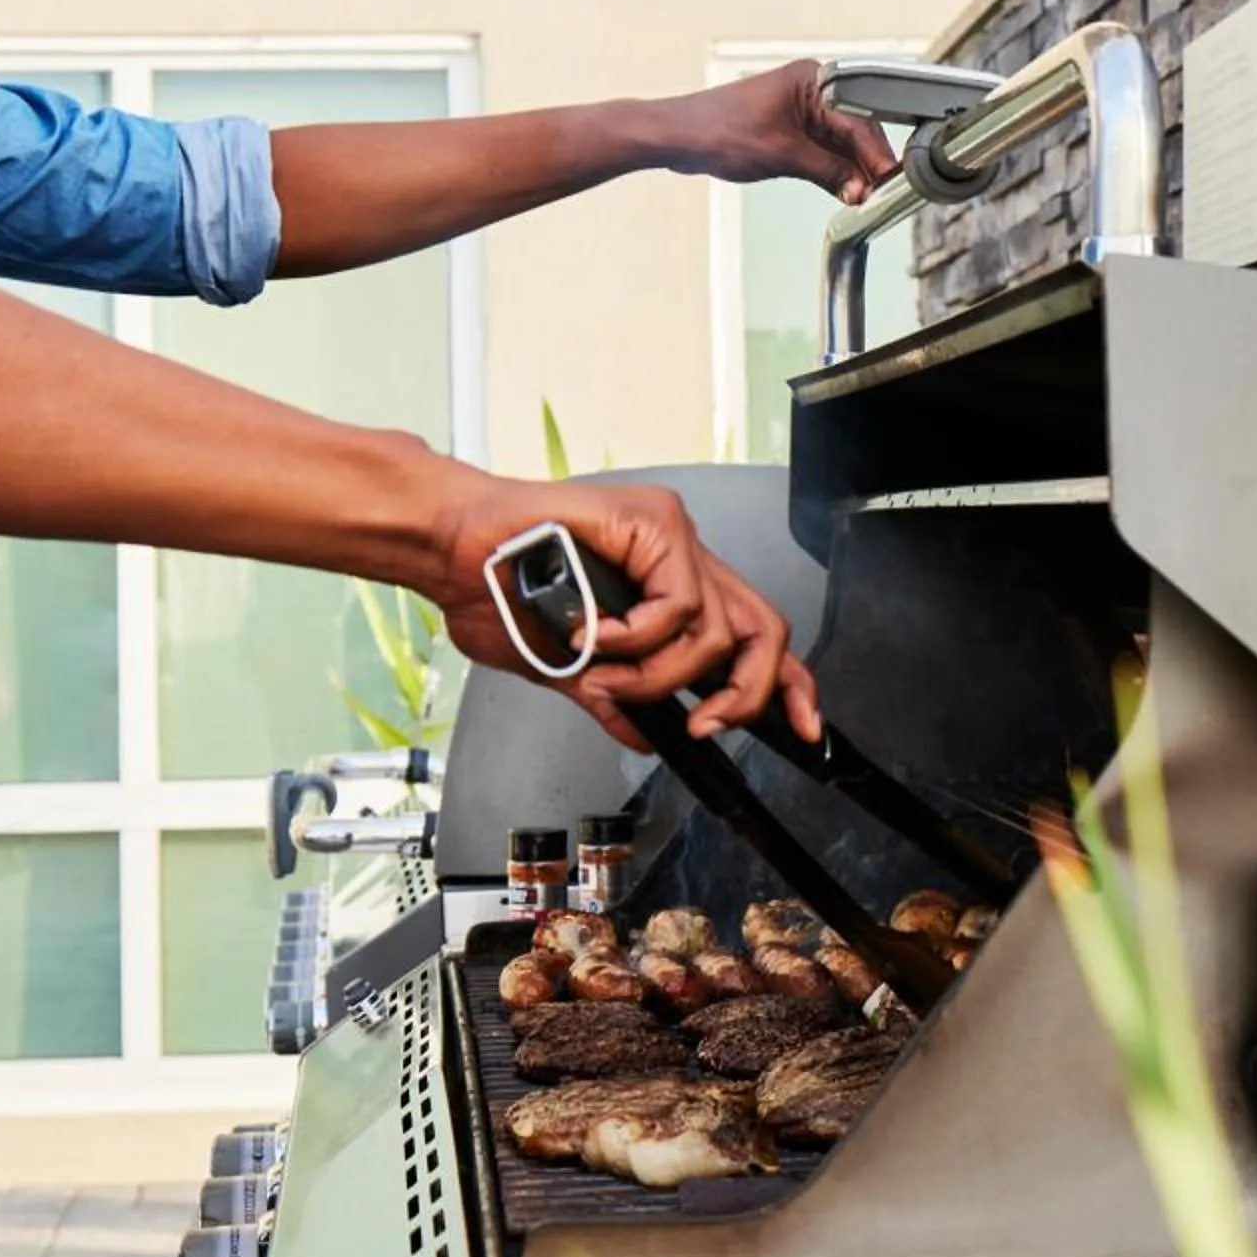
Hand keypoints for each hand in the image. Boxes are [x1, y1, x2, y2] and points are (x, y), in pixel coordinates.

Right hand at [425, 475, 821, 749]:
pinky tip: (597, 637)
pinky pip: (679, 605)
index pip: (752, 638)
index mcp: (666, 590)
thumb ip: (611, 696)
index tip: (805, 732)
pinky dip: (638, 638)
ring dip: (659, 675)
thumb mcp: (564, 668)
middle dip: (747, 692)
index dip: (788, 686)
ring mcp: (671, 539)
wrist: (451, 550)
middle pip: (765, 630)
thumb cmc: (492, 591)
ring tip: (606, 674)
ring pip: (718, 630)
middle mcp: (680, 561)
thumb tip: (644, 735)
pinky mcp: (655, 522)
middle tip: (704, 725)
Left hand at [658, 61, 899, 205]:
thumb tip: (859, 189)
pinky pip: (822, 150)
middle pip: (854, 130)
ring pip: (840, 143)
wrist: (677, 137)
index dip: (875, 153)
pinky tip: (845, 189)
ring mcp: (800, 110)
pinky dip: (833, 170)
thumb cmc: (718, 130)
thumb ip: (827, 172)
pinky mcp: (790, 129)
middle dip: (866, 163)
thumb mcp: (782, 154)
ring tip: (865, 196)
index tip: (889, 179)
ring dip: (851, 170)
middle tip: (880, 193)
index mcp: (813, 80)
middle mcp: (811, 90)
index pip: (858, 119)